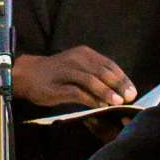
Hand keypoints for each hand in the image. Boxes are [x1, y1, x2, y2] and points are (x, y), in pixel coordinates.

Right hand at [13, 47, 136, 112]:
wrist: (27, 75)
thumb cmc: (56, 74)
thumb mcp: (78, 69)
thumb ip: (95, 77)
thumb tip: (117, 91)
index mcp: (84, 54)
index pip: (109, 65)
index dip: (123, 78)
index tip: (132, 91)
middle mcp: (77, 59)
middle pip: (103, 72)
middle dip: (118, 86)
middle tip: (129, 97)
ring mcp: (66, 71)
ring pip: (91, 80)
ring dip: (106, 92)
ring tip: (117, 102)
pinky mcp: (57, 86)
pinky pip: (77, 92)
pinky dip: (91, 99)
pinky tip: (99, 106)